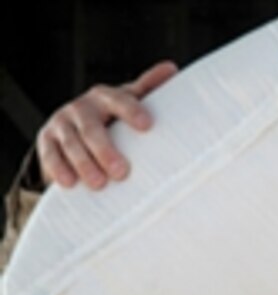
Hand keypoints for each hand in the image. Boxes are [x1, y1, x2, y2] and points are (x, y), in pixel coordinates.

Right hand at [37, 60, 177, 188]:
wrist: (75, 124)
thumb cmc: (113, 116)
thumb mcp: (129, 101)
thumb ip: (148, 88)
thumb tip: (171, 67)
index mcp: (104, 97)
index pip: (117, 100)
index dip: (131, 111)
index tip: (147, 125)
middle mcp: (80, 108)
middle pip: (91, 128)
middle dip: (105, 150)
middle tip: (121, 172)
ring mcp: (61, 124)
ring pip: (71, 144)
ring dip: (84, 164)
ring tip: (99, 184)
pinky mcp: (47, 140)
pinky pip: (50, 155)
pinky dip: (58, 169)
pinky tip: (70, 183)